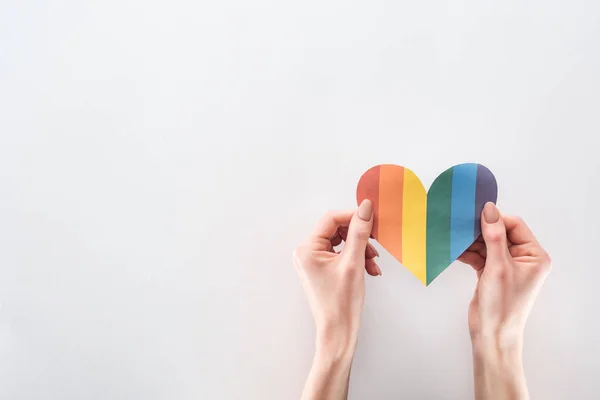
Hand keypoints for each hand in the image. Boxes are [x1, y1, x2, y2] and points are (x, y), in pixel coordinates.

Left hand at [293, 200, 379, 399]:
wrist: (339, 332)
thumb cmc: (341, 303)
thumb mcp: (353, 262)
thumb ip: (359, 232)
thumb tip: (365, 207)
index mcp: (307, 248)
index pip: (331, 219)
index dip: (353, 216)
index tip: (372, 217)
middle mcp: (306, 252)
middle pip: (337, 229)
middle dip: (359, 236)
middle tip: (376, 243)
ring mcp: (314, 261)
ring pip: (342, 242)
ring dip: (361, 248)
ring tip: (374, 262)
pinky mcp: (322, 268)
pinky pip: (341, 253)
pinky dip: (357, 257)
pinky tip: (370, 268)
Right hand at [459, 202, 551, 399]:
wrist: (491, 335)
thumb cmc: (502, 305)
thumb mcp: (498, 266)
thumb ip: (494, 236)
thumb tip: (490, 209)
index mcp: (534, 256)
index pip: (515, 226)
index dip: (496, 220)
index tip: (475, 216)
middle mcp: (523, 259)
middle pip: (500, 233)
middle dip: (480, 231)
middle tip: (461, 226)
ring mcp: (506, 266)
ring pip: (487, 244)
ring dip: (471, 242)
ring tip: (455, 238)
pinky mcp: (492, 273)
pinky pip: (479, 255)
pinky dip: (468, 253)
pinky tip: (455, 251)